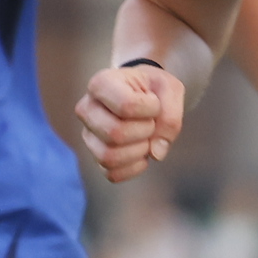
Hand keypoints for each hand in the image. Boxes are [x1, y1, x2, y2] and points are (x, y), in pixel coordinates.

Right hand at [76, 60, 184, 181]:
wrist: (143, 95)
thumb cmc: (153, 89)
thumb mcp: (171, 90)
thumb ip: (171, 116)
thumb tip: (156, 152)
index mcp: (102, 83)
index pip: (126, 105)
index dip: (151, 109)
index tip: (154, 102)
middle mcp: (87, 108)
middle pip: (114, 134)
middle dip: (144, 132)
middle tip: (151, 123)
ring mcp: (88, 134)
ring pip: (109, 157)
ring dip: (138, 152)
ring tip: (146, 138)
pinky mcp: (95, 155)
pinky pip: (112, 173)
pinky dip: (133, 168)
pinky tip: (142, 154)